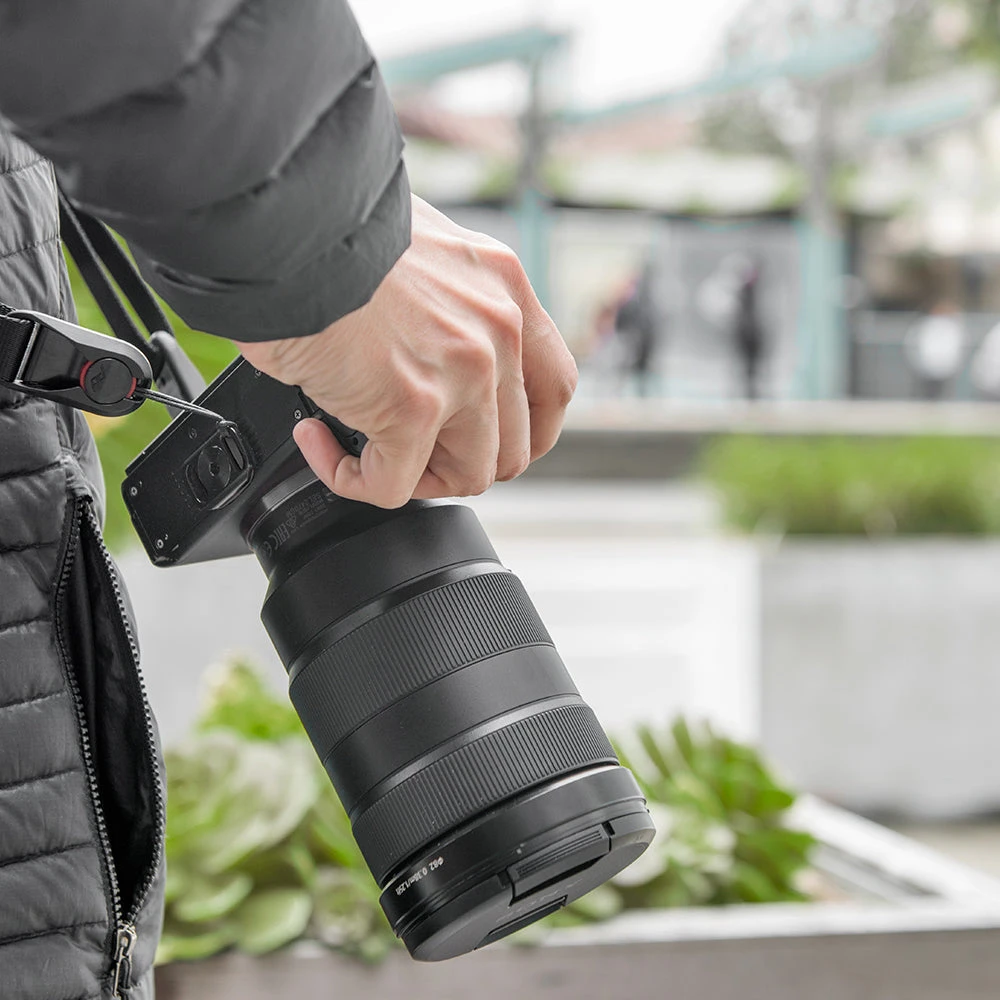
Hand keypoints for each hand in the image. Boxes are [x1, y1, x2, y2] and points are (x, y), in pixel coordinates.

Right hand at [236, 195, 576, 507]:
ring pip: (467, 475)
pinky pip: (391, 486)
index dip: (526, 431)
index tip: (488, 439)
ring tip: (363, 448)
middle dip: (459, 461)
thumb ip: (447, 297)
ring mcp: (463, 371)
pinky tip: (317, 442)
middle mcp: (498, 329)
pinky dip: (348, 477)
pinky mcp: (412, 407)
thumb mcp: (420, 245)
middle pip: (515, 446)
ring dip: (413, 477)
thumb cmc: (327, 225)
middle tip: (409, 449)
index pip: (554, 386)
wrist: (280, 219)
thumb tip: (427, 340)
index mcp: (505, 286)